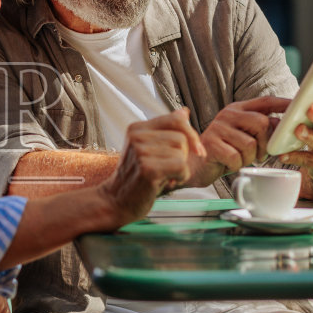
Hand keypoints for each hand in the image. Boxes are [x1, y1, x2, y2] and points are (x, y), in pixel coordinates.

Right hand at [99, 109, 208, 225]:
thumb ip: (166, 130)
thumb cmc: (137, 177)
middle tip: (171, 169)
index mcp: (137, 128)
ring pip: (182, 153)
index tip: (196, 150)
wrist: (116, 201)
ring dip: (182, 168)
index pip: (176, 119)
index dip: (191, 134)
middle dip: (185, 156)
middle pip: (181, 137)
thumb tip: (184, 111)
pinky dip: (181, 177)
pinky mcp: (147, 169)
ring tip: (166, 176)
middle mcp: (137, 136)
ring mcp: (140, 152)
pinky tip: (169, 182)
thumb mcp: (150, 149)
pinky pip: (181, 166)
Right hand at [201, 96, 290, 173]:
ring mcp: (218, 128)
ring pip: (250, 143)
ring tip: (241, 159)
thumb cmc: (224, 152)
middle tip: (260, 155)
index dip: (283, 104)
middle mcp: (228, 115)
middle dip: (265, 143)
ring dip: (249, 158)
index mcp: (238, 110)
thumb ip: (260, 130)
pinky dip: (237, 165)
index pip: (265, 102)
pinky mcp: (211, 144)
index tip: (298, 106)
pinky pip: (236, 157)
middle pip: (261, 123)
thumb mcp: (244, 138)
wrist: (195, 166)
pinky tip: (229, 164)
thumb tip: (281, 125)